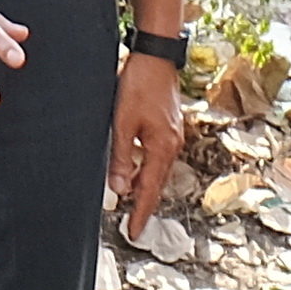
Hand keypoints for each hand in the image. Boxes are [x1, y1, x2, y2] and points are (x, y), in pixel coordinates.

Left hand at [110, 56, 184, 235]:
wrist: (156, 56)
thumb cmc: (139, 84)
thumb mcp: (123, 123)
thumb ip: (121, 158)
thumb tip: (119, 190)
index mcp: (162, 148)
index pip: (150, 191)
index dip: (141, 214)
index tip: (133, 233)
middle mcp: (172, 145)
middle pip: (156, 183)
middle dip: (143, 204)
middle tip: (130, 224)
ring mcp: (172, 135)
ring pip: (156, 170)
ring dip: (143, 186)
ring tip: (128, 200)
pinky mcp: (168, 126)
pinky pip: (156, 156)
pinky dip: (145, 168)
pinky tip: (133, 169)